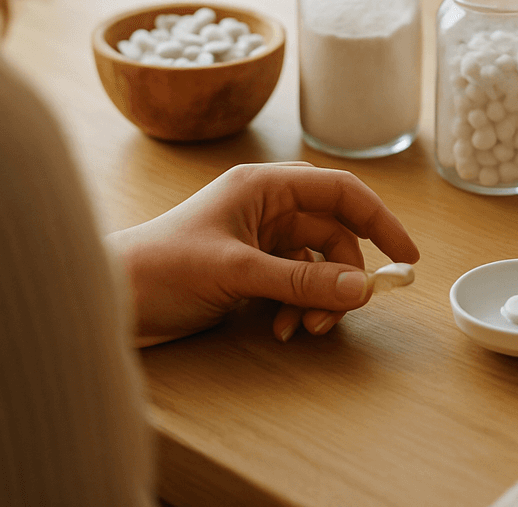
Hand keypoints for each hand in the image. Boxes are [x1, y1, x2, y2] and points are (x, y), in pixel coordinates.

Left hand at [106, 163, 418, 346]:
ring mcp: (260, 238)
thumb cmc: (163, 268)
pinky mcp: (252, 268)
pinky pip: (296, 284)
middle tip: (344, 313)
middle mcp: (267, 206)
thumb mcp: (238, 272)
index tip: (406, 256)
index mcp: (264, 186)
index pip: (340, 192)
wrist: (111, 299)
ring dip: (319, 298)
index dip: (378, 219)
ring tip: (303, 330)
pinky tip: (281, 330)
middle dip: (343, 274)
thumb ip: (301, 280)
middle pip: (332, 234)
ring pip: (316, 263)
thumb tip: (363, 289)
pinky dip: (297, 307)